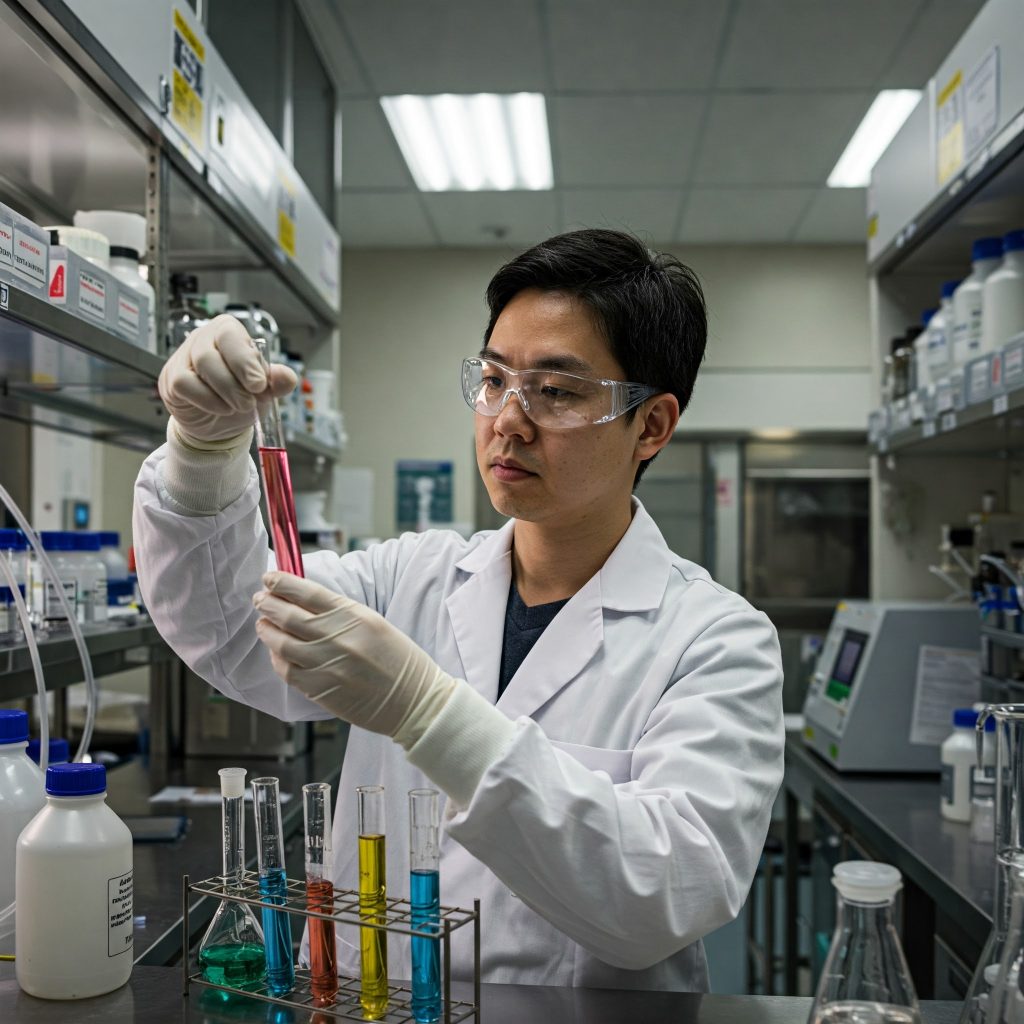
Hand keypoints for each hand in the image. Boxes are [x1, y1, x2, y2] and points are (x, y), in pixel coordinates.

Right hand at [158, 314, 295, 442]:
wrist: (218, 422)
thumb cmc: (240, 396)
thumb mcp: (264, 391)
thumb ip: (276, 382)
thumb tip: (287, 377)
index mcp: (228, 332)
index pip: (231, 335)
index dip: (245, 360)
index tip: (259, 385)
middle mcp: (203, 338)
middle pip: (211, 351)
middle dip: (234, 380)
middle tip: (250, 402)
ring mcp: (184, 356)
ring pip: (199, 365)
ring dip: (224, 391)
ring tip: (240, 407)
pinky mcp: (172, 378)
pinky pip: (184, 384)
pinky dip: (207, 400)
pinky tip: (221, 409)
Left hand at [253, 572, 452, 737]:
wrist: (414, 700)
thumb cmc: (399, 660)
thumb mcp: (374, 623)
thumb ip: (341, 613)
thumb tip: (306, 602)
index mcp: (355, 616)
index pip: (308, 592)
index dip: (283, 583)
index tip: (270, 577)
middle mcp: (338, 637)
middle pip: (289, 615)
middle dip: (268, 603)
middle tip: (260, 599)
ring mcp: (327, 664)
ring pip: (281, 643)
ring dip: (266, 630)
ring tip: (263, 624)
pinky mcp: (320, 689)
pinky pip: (287, 671)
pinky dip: (277, 659)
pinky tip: (276, 652)